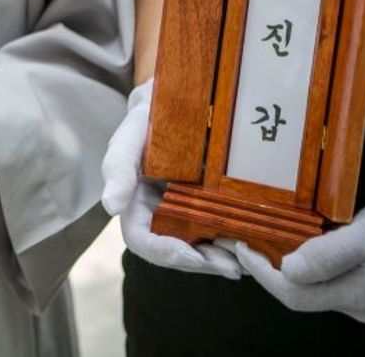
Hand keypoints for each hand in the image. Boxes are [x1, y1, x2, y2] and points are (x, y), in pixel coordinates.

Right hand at [102, 80, 240, 278]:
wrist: (181, 99)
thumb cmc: (149, 117)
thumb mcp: (130, 136)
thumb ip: (117, 168)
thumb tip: (109, 207)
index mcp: (136, 204)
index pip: (142, 240)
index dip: (163, 253)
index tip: (190, 254)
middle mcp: (161, 214)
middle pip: (176, 252)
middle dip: (202, 262)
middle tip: (232, 266)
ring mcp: (188, 211)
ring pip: (202, 247)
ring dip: (221, 258)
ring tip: (245, 260)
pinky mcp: (213, 205)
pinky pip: (222, 230)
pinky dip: (235, 240)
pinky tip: (254, 242)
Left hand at [222, 192, 364, 321]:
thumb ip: (328, 253)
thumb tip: (287, 268)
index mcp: (356, 294)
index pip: (291, 293)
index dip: (260, 272)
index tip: (240, 248)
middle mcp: (359, 305)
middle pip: (299, 294)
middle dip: (267, 270)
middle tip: (243, 243)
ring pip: (314, 289)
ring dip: (286, 268)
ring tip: (264, 242)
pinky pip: (331, 283)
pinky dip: (308, 267)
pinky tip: (300, 247)